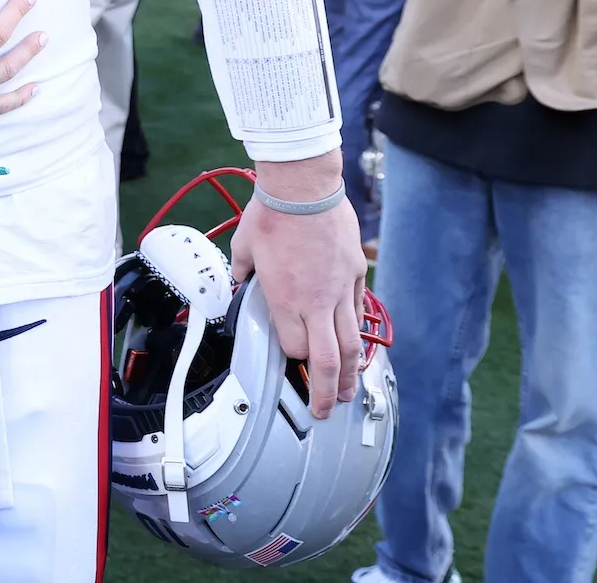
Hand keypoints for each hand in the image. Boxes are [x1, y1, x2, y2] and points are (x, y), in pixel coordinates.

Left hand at [229, 154, 368, 418]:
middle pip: (329, 360)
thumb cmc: (272, 213)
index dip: (291, 361)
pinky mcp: (355, 273)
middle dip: (329, 392)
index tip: (290, 365)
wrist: (304, 187)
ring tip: (351, 392)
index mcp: (285, 299)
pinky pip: (358, 310)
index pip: (293, 348)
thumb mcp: (243, 247)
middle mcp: (316, 301)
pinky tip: (357, 344)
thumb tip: (238, 282)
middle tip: (328, 410)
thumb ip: (242, 272)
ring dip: (352, 372)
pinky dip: (357, 332)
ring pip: (351, 342)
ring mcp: (340, 289)